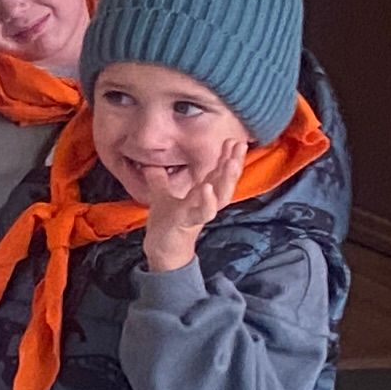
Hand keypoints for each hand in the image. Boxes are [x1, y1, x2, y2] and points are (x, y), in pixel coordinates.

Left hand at [134, 128, 249, 274]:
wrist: (162, 249)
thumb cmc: (167, 223)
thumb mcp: (162, 196)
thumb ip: (159, 180)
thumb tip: (150, 163)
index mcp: (202, 195)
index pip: (218, 173)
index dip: (227, 157)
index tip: (234, 140)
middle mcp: (206, 203)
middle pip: (225, 181)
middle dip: (234, 163)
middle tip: (240, 144)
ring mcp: (198, 213)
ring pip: (220, 196)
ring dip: (226, 179)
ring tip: (231, 162)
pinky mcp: (187, 222)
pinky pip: (201, 212)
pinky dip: (206, 201)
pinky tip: (207, 188)